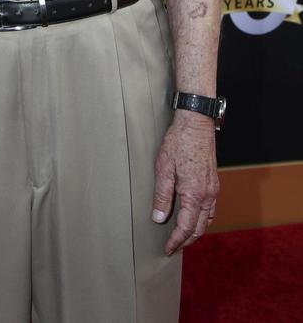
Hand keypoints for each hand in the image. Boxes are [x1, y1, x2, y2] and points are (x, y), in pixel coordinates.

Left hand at [151, 111, 219, 255]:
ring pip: (207, 219)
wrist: (196, 123)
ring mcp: (213, 188)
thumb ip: (161, 195)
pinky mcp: (213, 181)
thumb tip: (158, 218)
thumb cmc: (178, 142)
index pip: (186, 227)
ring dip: (196, 230)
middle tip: (173, 247)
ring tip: (182, 235)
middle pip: (200, 227)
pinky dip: (202, 218)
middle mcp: (208, 194)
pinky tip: (193, 215)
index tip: (167, 249)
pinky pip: (210, 208)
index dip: (176, 240)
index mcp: (195, 194)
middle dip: (187, 240)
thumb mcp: (163, 168)